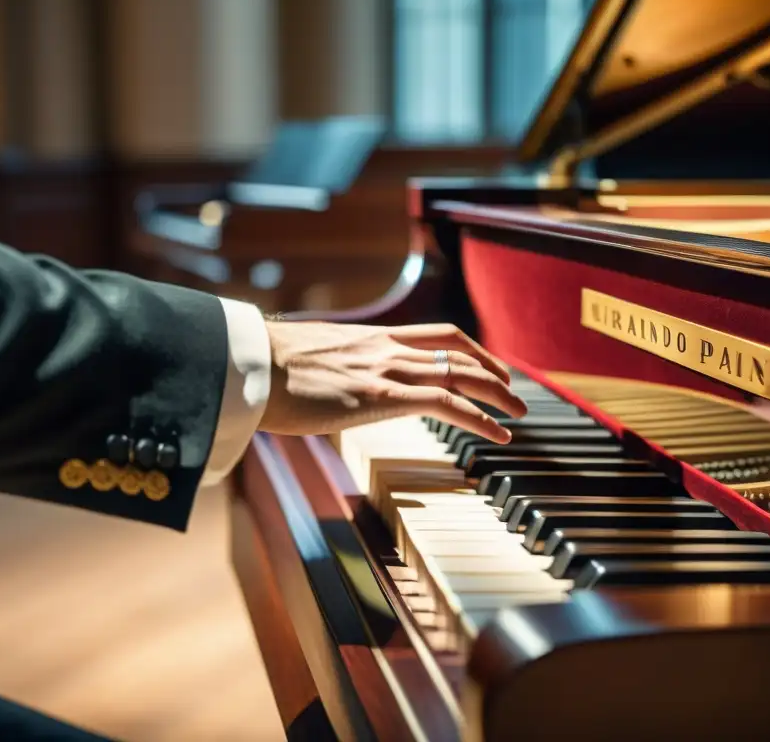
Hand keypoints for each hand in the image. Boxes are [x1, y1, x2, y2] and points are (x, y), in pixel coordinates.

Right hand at [258, 321, 526, 442]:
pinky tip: (498, 435)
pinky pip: (446, 403)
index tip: (487, 365)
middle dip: (493, 370)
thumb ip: (333, 368)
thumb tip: (329, 383)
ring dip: (498, 393)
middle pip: (459, 349)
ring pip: (461, 372)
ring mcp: (386, 369)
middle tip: (514, 391)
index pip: (438, 335)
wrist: (251, 365)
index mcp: (372, 338)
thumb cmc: (268, 369)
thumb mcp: (310, 360)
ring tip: (519, 414)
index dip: (471, 349)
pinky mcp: (381, 396)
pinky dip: (480, 418)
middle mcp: (386, 348)